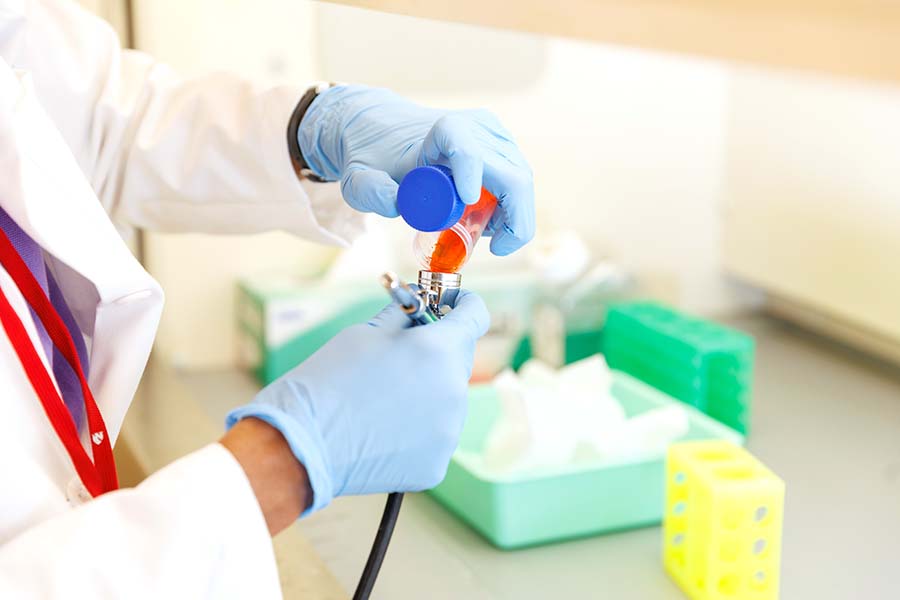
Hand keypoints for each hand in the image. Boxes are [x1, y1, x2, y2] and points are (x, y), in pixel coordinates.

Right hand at [226, 291, 489, 513]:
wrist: (301, 444)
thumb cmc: (328, 381)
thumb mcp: (367, 332)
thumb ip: (406, 319)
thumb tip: (422, 311)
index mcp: (439, 350)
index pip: (475, 316)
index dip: (464, 305)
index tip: (452, 304)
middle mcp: (453, 391)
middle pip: (458, 359)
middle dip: (437, 352)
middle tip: (401, 355)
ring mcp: (448, 432)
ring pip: (447, 400)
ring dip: (427, 392)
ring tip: (383, 399)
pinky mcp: (436, 463)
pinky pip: (434, 435)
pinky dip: (417, 429)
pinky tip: (383, 429)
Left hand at [297, 85, 534, 255]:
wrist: (389, 133)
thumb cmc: (378, 158)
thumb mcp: (361, 179)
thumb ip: (370, 191)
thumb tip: (394, 204)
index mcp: (448, 130)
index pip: (470, 152)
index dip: (474, 179)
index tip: (468, 205)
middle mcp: (479, 129)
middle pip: (514, 177)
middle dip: (513, 220)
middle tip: (494, 248)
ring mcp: (497, 137)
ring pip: (522, 183)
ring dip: (513, 216)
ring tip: (482, 232)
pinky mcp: (505, 147)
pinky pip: (520, 182)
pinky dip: (511, 207)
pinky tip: (487, 218)